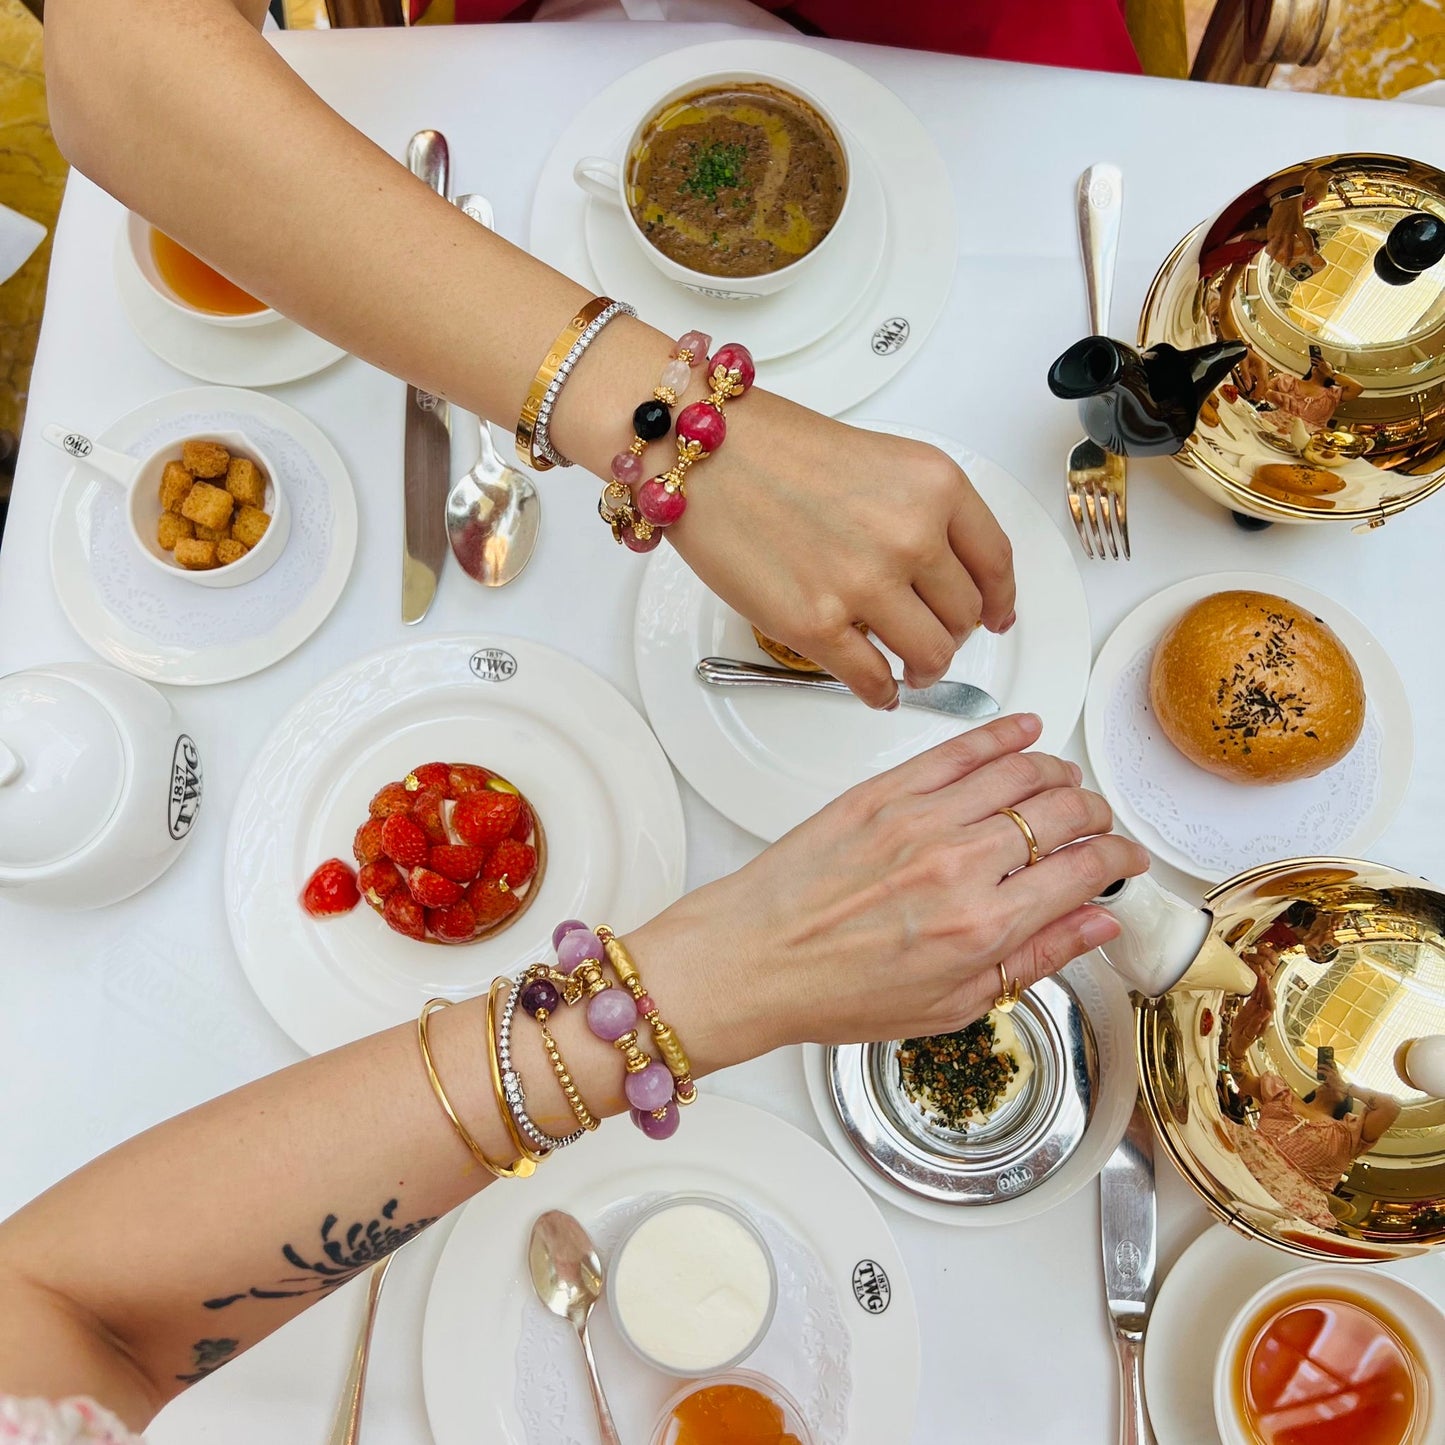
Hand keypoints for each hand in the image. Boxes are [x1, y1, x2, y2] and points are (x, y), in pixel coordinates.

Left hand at [633, 714, 1148, 1065]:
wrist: (751, 959)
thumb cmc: (835, 992)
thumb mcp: (949, 1006)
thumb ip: (1032, 959)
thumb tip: (1097, 926)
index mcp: (982, 927)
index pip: (1083, 871)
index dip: (1119, 861)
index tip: (1124, 862)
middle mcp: (959, 864)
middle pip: (1063, 813)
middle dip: (1097, 816)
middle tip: (1098, 827)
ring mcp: (920, 819)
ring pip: (1021, 771)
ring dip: (1059, 774)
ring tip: (1066, 786)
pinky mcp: (883, 791)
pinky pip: (959, 748)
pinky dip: (1002, 734)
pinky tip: (1025, 732)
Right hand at [673, 390, 1016, 707]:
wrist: (704, 454)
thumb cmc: (773, 448)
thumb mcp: (881, 458)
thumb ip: (922, 510)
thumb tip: (948, 571)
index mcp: (935, 486)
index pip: (996, 562)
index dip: (1001, 600)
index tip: (998, 616)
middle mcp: (910, 535)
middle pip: (966, 615)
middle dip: (954, 634)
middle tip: (935, 638)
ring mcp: (865, 584)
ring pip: (931, 655)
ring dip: (925, 670)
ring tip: (909, 669)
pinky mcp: (817, 625)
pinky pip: (873, 681)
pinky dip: (881, 694)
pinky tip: (877, 688)